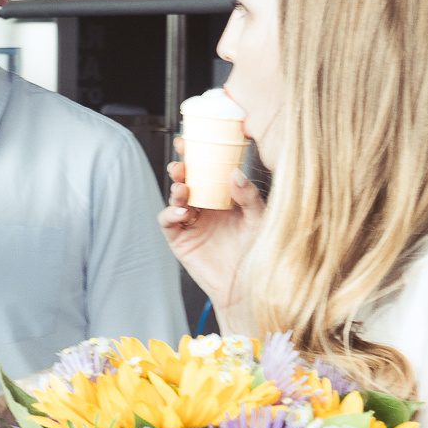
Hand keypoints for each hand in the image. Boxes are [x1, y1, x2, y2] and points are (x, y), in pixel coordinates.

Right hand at [157, 138, 265, 318]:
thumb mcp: (259, 219)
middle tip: (182, 163)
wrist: (247, 288)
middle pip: (188, 180)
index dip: (198, 154)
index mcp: (225, 196)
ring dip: (176, 189)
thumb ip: (248, 196)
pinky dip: (170, 213)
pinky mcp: (180, 239)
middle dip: (181, 168)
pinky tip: (182, 211)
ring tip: (183, 188)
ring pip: (176, 197)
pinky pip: (168, 221)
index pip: (208, 170)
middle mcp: (206, 206)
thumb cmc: (258, 254)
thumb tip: (233, 172)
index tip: (192, 140)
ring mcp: (191, 222)